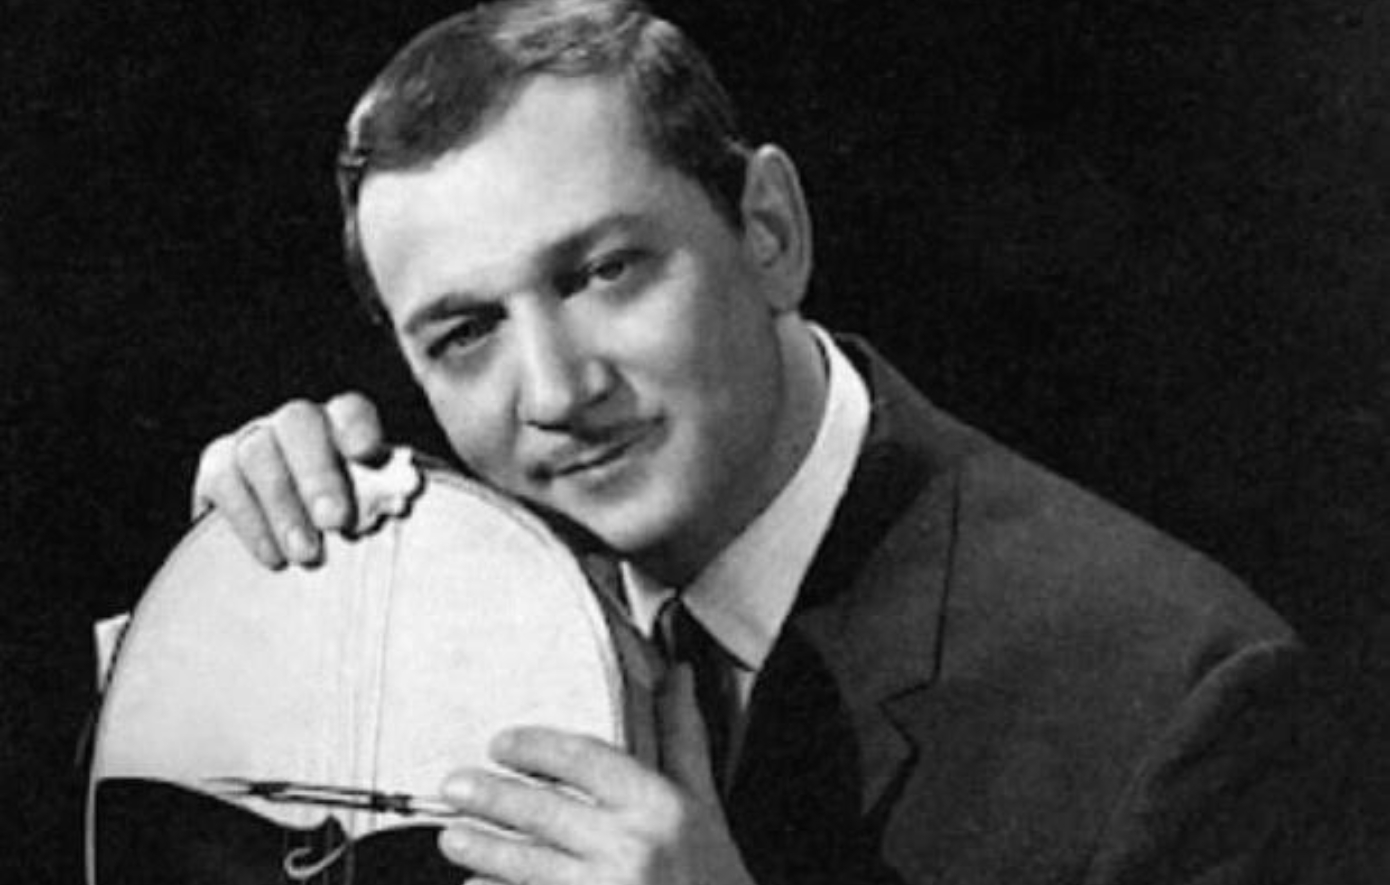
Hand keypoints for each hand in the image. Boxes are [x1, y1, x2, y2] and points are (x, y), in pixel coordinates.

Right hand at [190, 392, 386, 567]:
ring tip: (306, 554)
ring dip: (283, 505)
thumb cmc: (353, 532)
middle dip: (318, 472)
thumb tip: (406, 495)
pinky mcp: (218, 471)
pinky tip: (272, 557)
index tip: (367, 455)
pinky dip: (248, 520)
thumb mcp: (376, 514)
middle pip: (299, 422)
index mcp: (343, 426)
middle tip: (336, 521)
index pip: (350, 410)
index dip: (357, 427)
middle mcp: (297, 425)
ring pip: (258, 451)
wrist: (302, 557)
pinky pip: (223, 480)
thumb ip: (388, 498)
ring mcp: (254, 441)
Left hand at [438, 665, 756, 884]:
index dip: (535, 746)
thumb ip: (683, 739)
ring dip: (481, 848)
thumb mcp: (706, 806)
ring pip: (525, 864)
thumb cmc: (716, 877)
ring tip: (453, 835)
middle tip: (453, 784)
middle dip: (490, 796)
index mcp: (663, 806)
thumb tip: (678, 673)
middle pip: (543, 811)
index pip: (585, 759)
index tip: (502, 742)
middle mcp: (633, 847)